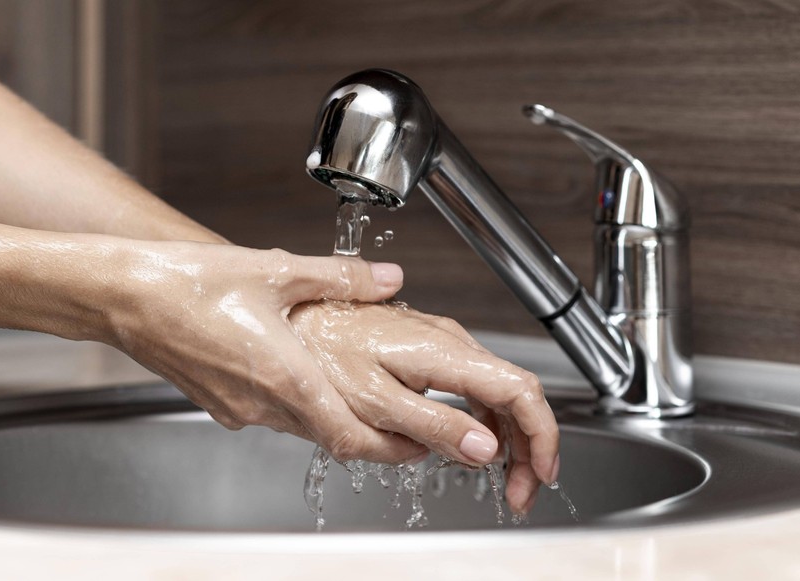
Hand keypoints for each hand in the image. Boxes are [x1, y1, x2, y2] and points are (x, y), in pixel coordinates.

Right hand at [105, 242, 428, 463]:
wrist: (123, 296)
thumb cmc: (190, 282)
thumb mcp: (276, 269)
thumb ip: (341, 276)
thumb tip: (388, 278)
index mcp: (284, 376)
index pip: (348, 436)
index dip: (389, 447)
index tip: (418, 444)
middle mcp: (261, 403)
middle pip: (328, 436)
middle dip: (369, 435)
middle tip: (402, 423)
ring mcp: (236, 408)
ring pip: (298, 424)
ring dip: (329, 414)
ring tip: (353, 389)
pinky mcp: (217, 403)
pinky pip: (267, 413)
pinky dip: (292, 403)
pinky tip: (293, 370)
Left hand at [289, 300, 559, 515]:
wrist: (288, 317)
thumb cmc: (318, 351)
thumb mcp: (374, 401)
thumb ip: (434, 424)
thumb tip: (485, 448)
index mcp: (445, 351)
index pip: (519, 390)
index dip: (541, 434)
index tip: (541, 473)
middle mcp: (449, 342)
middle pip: (511, 394)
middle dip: (525, 445)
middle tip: (519, 491)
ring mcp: (436, 344)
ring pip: (491, 392)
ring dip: (502, 437)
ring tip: (499, 478)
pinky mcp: (420, 350)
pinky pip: (465, 387)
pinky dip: (477, 421)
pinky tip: (467, 446)